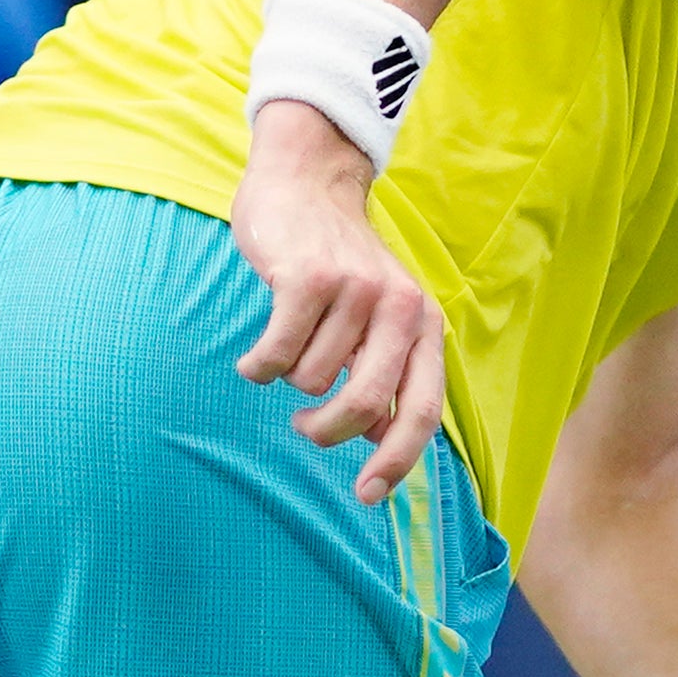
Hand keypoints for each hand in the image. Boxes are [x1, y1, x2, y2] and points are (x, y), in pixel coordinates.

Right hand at [231, 101, 443, 505]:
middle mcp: (398, 306)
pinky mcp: (306, 277)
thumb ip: (384, 371)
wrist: (306, 180)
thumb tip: (373, 443)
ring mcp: (353, 290)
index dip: (396, 462)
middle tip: (303, 426)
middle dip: (325, 430)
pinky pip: (275, 355)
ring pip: (309, 380)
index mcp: (422, 323)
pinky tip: (255, 354)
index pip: (420, 410)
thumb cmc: (335, 263)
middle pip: (364, 406)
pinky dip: (258, 365)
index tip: (365, 496)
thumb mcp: (377, 315)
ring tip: (287, 340)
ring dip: (287, 374)